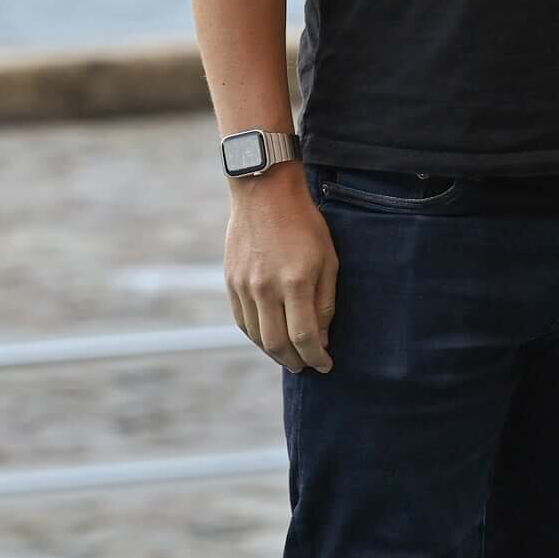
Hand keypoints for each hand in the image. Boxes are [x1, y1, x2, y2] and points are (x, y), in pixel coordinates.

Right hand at [225, 166, 338, 372]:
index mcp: (295, 282)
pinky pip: (242, 320)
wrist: (264, 192)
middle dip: (295, 361)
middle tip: (307, 366)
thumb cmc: (304, 223)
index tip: (326, 364)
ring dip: (274, 352)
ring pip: (256, 336)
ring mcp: (244, 286)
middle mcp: (266, 288)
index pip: (304, 337)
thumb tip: (320, 338)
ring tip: (289, 356)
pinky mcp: (230, 281)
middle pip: (277, 343)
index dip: (317, 357)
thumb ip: (324, 302)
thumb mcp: (328, 259)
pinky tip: (269, 338)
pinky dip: (256, 335)